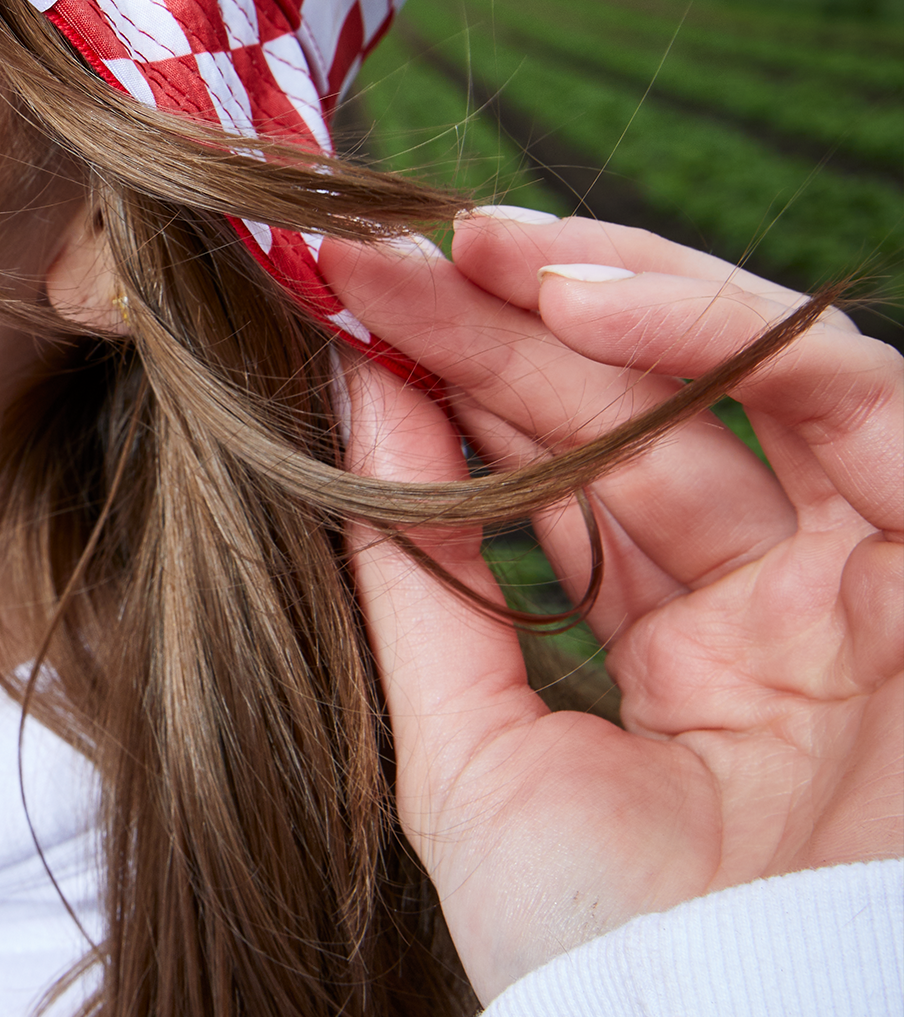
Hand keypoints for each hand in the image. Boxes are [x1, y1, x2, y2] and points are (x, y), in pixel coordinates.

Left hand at [324, 212, 901, 1002]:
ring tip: (463, 247)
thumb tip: (350, 391)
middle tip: (380, 254)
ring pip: (738, 381)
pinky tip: (575, 293)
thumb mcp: (468, 747)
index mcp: (678, 660)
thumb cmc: (599, 947)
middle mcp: (777, 612)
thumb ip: (416, 571)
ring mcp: (862, 590)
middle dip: (504, 322)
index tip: (344, 309)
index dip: (461, 384)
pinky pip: (857, 404)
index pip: (562, 478)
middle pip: (632, 415)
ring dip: (600, 291)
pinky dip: (718, 331)